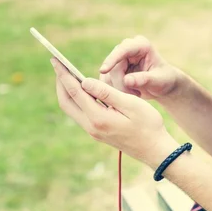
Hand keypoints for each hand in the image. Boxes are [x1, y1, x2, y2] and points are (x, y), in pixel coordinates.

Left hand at [52, 58, 176, 168]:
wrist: (155, 150)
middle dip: (60, 82)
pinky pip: (81, 113)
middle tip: (58, 64)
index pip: (75, 92)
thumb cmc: (148, 125)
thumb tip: (85, 81)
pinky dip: (78, 99)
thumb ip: (107, 93)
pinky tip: (84, 89)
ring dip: (68, 91)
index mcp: (98, 118)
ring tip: (68, 74)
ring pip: (72, 109)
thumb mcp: (131, 104)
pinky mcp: (98, 133)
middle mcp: (91, 127)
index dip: (64, 74)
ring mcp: (94, 131)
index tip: (56, 60)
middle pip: (66, 102)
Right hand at [99, 36, 182, 100]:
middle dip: (121, 83)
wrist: (163, 85)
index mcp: (141, 45)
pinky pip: (106, 80)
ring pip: (107, 75)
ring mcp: (119, 58)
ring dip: (118, 88)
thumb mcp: (158, 81)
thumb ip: (144, 79)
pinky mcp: (113, 68)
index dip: (112, 59)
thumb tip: (126, 80)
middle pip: (114, 65)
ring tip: (136, 94)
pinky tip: (128, 94)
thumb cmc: (165, 80)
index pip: (123, 49)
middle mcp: (127, 48)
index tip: (103, 70)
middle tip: (136, 94)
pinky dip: (114, 90)